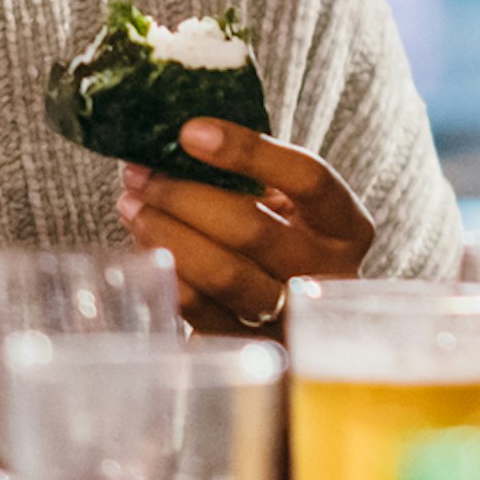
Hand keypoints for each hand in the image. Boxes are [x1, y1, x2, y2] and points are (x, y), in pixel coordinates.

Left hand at [120, 118, 379, 333]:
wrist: (292, 315)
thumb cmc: (283, 239)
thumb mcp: (287, 203)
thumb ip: (251, 175)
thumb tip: (176, 133)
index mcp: (347, 225)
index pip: (308, 178)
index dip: (249, 151)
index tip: (190, 131)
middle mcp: (329, 272)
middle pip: (254, 229)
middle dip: (185, 196)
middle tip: (140, 175)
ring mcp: (292, 315)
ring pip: (224, 274)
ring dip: (167, 234)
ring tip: (132, 206)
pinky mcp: (252, 347)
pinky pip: (202, 313)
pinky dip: (168, 276)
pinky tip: (145, 248)